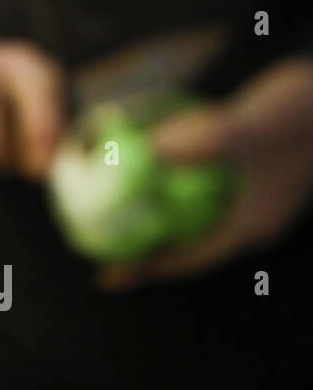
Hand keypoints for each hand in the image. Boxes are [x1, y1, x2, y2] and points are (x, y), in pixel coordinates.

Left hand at [97, 56, 312, 289]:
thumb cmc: (301, 111)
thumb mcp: (246, 127)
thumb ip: (200, 142)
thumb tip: (142, 154)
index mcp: (251, 223)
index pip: (192, 259)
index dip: (148, 269)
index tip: (107, 278)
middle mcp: (248, 215)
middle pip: (186, 242)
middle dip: (143, 246)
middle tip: (96, 243)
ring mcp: (249, 193)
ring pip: (191, 215)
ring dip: (153, 213)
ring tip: (108, 209)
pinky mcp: (246, 168)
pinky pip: (198, 185)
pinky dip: (169, 179)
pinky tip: (143, 162)